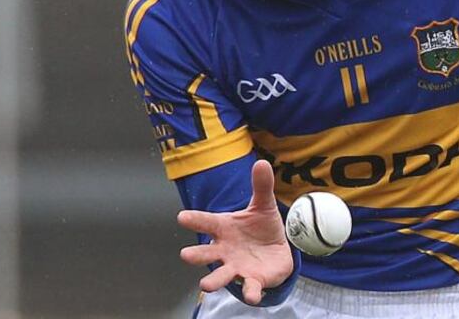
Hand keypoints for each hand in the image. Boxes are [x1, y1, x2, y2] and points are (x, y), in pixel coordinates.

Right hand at [176, 160, 293, 304]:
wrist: (276, 250)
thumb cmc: (261, 226)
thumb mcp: (264, 204)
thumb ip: (261, 186)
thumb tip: (262, 162)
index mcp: (224, 228)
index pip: (206, 222)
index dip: (195, 220)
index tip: (181, 217)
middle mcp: (225, 249)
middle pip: (207, 252)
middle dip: (196, 255)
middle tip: (185, 255)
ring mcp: (236, 266)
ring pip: (222, 274)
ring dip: (214, 280)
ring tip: (205, 285)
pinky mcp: (253, 280)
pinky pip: (250, 288)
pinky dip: (250, 293)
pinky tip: (252, 296)